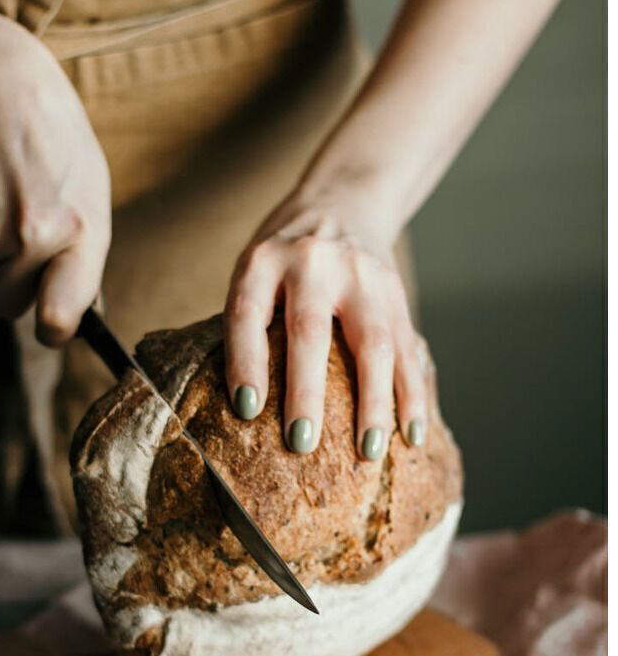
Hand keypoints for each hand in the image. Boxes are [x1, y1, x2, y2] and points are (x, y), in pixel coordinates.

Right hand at [0, 8, 109, 344]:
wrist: (1, 90)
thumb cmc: (56, 142)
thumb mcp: (90, 193)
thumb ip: (83, 251)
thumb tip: (70, 307)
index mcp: (81, 231)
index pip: (60, 316)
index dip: (54, 330)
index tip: (53, 326)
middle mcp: (34, 236)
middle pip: (10, 308)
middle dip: (15, 292)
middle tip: (28, 254)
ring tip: (14, 201)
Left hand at [224, 192, 429, 459]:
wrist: (342, 202)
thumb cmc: (281, 256)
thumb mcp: (253, 268)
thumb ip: (251, 319)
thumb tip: (244, 406)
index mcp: (263, 260)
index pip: (248, 313)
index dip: (245, 361)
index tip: (246, 409)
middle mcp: (314, 263)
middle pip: (310, 332)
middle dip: (307, 392)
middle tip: (301, 443)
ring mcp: (362, 275)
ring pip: (373, 343)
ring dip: (374, 404)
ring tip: (368, 452)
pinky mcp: (396, 292)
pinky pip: (407, 348)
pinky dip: (412, 394)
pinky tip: (411, 433)